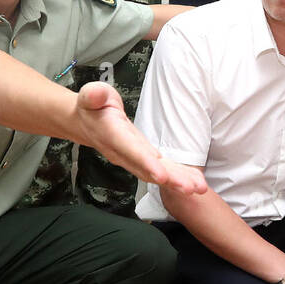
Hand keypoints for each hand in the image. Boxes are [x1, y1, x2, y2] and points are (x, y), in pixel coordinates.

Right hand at [72, 82, 207, 196]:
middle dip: (170, 180)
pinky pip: (161, 172)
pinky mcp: (142, 160)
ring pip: (157, 174)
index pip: (131, 151)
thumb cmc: (92, 106)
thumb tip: (95, 95)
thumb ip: (94, 95)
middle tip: (190, 188)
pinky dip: (178, 177)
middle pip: (148, 169)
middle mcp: (124, 153)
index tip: (162, 175)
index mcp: (113, 135)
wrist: (85, 124)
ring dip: (178, 182)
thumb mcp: (90, 94)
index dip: (146, 163)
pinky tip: (195, 183)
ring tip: (199, 188)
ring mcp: (133, 159)